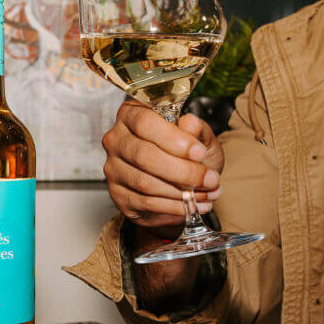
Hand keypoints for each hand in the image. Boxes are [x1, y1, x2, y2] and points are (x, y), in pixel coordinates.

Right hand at [102, 100, 223, 238]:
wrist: (179, 180)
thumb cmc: (186, 153)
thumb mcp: (197, 136)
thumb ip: (195, 130)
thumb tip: (191, 123)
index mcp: (131, 115)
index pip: (144, 123)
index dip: (173, 139)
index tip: (199, 153)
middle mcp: (116, 140)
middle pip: (143, 156)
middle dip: (182, 171)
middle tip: (210, 179)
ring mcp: (113, 169)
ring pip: (145, 183)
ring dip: (181, 192)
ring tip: (208, 194)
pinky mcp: (118, 194)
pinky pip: (145, 203)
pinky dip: (173, 207)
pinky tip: (193, 206)